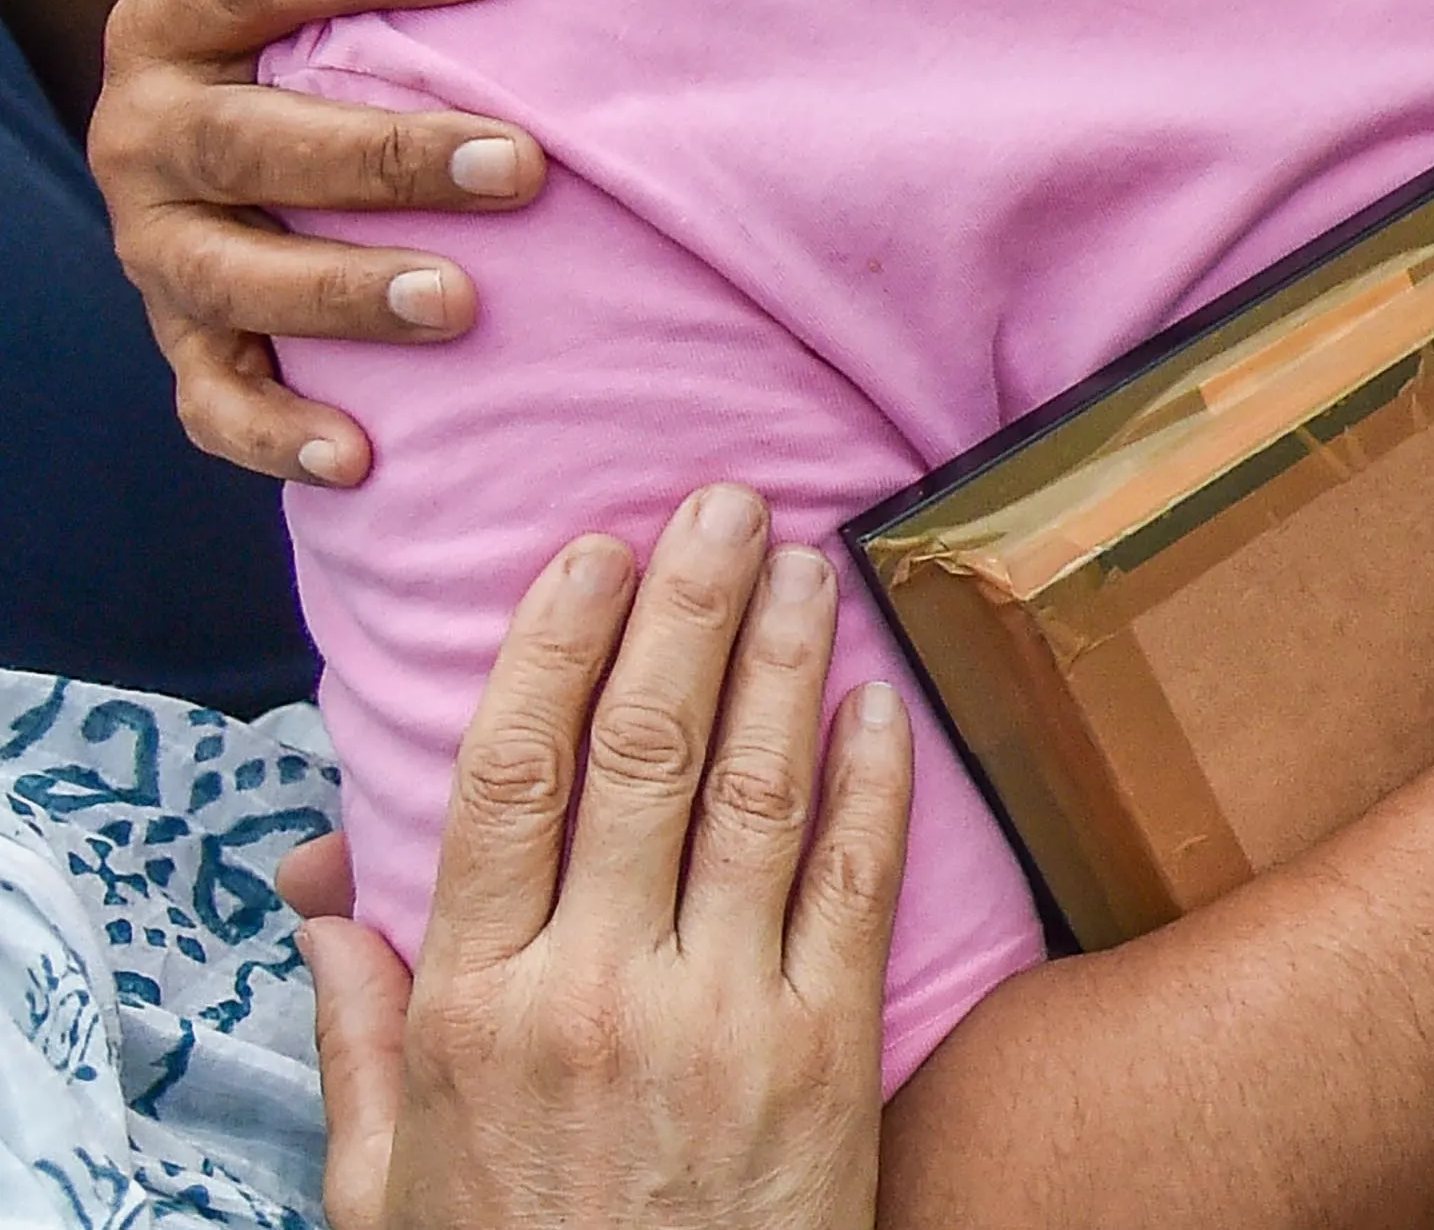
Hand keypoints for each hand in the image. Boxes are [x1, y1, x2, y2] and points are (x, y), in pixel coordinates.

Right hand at [93, 0, 534, 485]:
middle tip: (526, 162)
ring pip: (236, 277)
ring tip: (465, 301)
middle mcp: (146, 134)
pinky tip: (368, 456)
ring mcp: (158, 247)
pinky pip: (213, 401)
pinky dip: (280, 431)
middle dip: (387, 153)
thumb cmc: (287, 25)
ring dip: (345, 293)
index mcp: (174, 16)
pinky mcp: (182, 341)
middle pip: (256, 143)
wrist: (202, 138)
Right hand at [304, 485, 909, 1229]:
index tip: (594, 553)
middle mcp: (598, 991)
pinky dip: (871, 778)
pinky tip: (880, 697)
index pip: (512, 776)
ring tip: (811, 560)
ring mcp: (724, 1016)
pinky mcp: (828, 1051)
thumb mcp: (388, 1177)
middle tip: (728, 502)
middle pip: (645, 753)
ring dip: (787, 660)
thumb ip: (363, 1027)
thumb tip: (322, 891)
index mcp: (479, 1005)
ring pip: (758, 792)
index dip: (558, 646)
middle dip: (690, 609)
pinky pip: (855, 882)